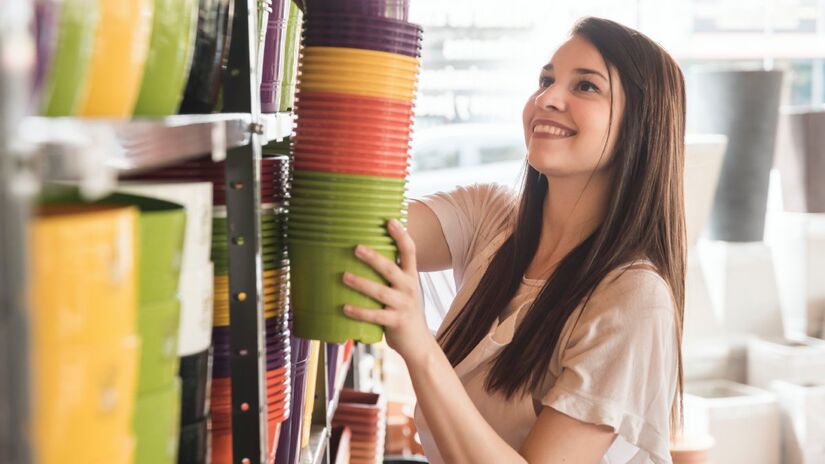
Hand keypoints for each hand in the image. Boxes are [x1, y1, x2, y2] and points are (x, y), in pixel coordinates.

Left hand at [341, 218, 433, 363]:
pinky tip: (345, 307)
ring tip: (344, 276)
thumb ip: (392, 275)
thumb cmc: (404, 311)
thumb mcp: (404, 290)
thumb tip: (366, 254)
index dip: (401, 235)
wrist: (418, 342)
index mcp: (411, 277)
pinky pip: (375, 315)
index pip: (410, 251)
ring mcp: (403, 305)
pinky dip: (359, 311)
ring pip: (380, 292)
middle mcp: (409, 288)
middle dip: (373, 258)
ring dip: (361, 283)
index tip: (389, 221)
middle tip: (356, 248)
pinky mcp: (396, 322)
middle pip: (391, 269)